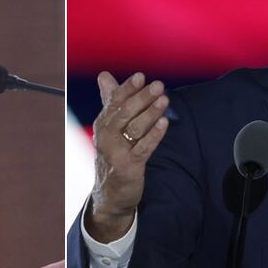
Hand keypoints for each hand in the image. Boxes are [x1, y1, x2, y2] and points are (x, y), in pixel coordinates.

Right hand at [89, 71, 168, 241]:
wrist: (110, 192)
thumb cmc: (113, 154)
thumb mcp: (110, 127)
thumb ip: (110, 100)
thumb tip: (104, 75)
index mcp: (103, 123)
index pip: (114, 101)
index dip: (127, 88)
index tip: (141, 76)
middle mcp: (106, 135)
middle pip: (125, 112)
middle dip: (142, 97)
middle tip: (158, 85)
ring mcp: (116, 151)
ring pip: (135, 128)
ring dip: (151, 113)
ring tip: (164, 100)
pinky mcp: (128, 166)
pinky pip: (143, 148)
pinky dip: (154, 135)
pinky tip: (164, 123)